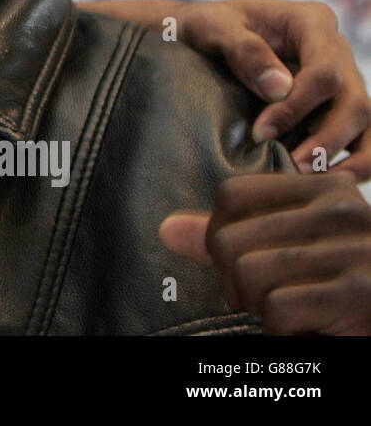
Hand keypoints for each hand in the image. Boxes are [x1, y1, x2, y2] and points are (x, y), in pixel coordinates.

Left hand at [161, 172, 370, 333]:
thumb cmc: (342, 282)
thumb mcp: (293, 246)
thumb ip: (235, 233)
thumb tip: (169, 229)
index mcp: (326, 190)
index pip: (232, 194)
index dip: (219, 234)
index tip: (240, 260)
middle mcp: (342, 212)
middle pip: (229, 238)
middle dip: (235, 280)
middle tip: (266, 295)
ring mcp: (354, 252)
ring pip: (248, 273)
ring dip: (259, 306)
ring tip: (289, 310)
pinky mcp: (357, 295)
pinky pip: (278, 309)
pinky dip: (282, 331)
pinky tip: (307, 328)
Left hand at [173, 0, 370, 177]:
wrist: (205, 33)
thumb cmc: (209, 25)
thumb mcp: (213, 26)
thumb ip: (244, 50)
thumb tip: (279, 88)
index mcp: (313, 22)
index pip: (324, 73)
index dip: (297, 108)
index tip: (262, 133)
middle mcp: (336, 50)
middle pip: (353, 102)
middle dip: (327, 140)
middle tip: (293, 169)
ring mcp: (342, 78)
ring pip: (365, 122)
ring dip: (347, 157)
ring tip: (317, 183)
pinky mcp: (335, 103)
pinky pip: (360, 134)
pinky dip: (352, 160)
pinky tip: (328, 181)